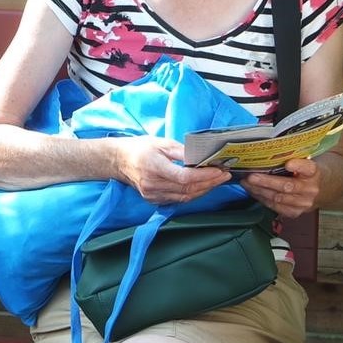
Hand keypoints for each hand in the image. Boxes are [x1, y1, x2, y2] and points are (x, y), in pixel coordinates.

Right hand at [115, 136, 232, 203]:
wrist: (118, 161)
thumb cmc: (140, 148)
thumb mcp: (160, 142)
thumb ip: (182, 150)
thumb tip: (202, 156)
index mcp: (154, 166)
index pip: (185, 177)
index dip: (205, 176)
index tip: (219, 170)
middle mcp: (153, 184)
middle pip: (188, 189)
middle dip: (210, 183)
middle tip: (224, 175)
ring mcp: (153, 195)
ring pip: (185, 197)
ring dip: (204, 190)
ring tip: (217, 180)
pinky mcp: (154, 200)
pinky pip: (178, 199)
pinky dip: (192, 194)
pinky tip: (202, 187)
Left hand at [240, 157, 321, 215]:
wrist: (318, 191)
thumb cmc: (303, 172)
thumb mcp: (302, 161)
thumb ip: (290, 156)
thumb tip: (265, 150)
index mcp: (313, 172)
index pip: (308, 168)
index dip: (298, 166)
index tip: (288, 164)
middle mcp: (310, 189)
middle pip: (287, 186)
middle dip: (266, 182)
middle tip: (251, 177)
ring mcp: (303, 203)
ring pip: (278, 198)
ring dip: (259, 191)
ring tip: (246, 183)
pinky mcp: (294, 213)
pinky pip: (275, 207)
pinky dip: (261, 198)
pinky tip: (253, 191)